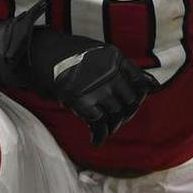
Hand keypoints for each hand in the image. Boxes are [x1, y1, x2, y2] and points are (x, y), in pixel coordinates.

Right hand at [27, 29, 157, 145]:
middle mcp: (111, 73)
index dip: (141, 93)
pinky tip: (96, 140)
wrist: (42, 52)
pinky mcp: (83, 101)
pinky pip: (99, 123)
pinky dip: (99, 135)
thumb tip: (150, 84)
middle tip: (119, 119)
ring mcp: (98, 88)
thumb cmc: (68, 52)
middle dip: (126, 112)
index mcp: (116, 58)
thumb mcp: (98, 52)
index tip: (138, 100)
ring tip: (106, 128)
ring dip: (113, 124)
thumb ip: (120, 66)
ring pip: (116, 113)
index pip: (140, 80)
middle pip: (129, 100)